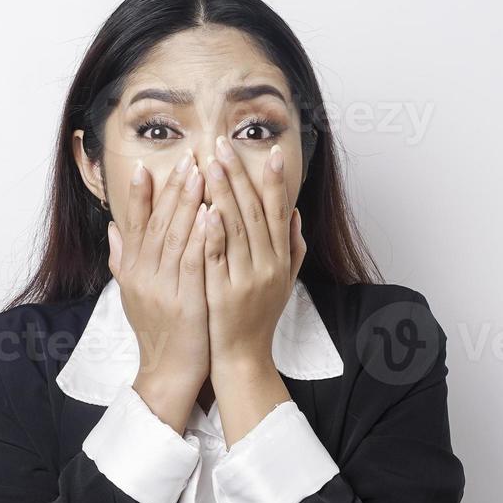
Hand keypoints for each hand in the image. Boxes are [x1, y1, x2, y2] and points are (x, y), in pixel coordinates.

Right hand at [108, 147, 209, 433]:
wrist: (167, 372)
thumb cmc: (157, 332)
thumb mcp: (133, 294)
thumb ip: (122, 258)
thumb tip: (112, 227)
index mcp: (132, 271)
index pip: (133, 225)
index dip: (138, 195)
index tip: (144, 166)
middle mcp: (143, 275)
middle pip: (156, 223)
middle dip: (172, 189)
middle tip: (187, 158)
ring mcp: (163, 288)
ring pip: (175, 237)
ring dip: (188, 203)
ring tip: (200, 174)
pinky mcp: (186, 301)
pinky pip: (193, 262)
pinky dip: (201, 236)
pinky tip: (210, 214)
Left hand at [200, 136, 306, 378]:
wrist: (244, 357)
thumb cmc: (260, 317)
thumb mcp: (285, 282)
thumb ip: (293, 247)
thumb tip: (295, 213)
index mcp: (282, 260)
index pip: (280, 211)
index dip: (276, 181)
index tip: (272, 151)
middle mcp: (268, 266)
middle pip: (255, 212)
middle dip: (240, 176)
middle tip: (224, 145)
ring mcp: (246, 279)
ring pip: (236, 229)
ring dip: (224, 194)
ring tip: (212, 164)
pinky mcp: (223, 292)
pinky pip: (219, 258)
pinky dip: (214, 234)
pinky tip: (207, 210)